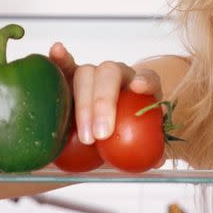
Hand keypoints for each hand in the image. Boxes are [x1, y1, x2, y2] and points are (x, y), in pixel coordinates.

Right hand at [48, 42, 163, 145]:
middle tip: (101, 135)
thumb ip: (151, 150)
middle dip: (103, 103)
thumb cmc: (129, 134)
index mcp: (141, 87)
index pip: (148, 78)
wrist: (111, 130)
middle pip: (110, 74)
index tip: (138, 87)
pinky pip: (65, 66)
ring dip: (84, 104)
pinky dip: (60, 59)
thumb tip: (157, 161)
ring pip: (86, 74)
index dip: (145, 80)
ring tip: (85, 136)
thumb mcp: (142, 142)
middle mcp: (118, 75)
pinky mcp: (71, 78)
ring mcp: (94, 75)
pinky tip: (56, 52)